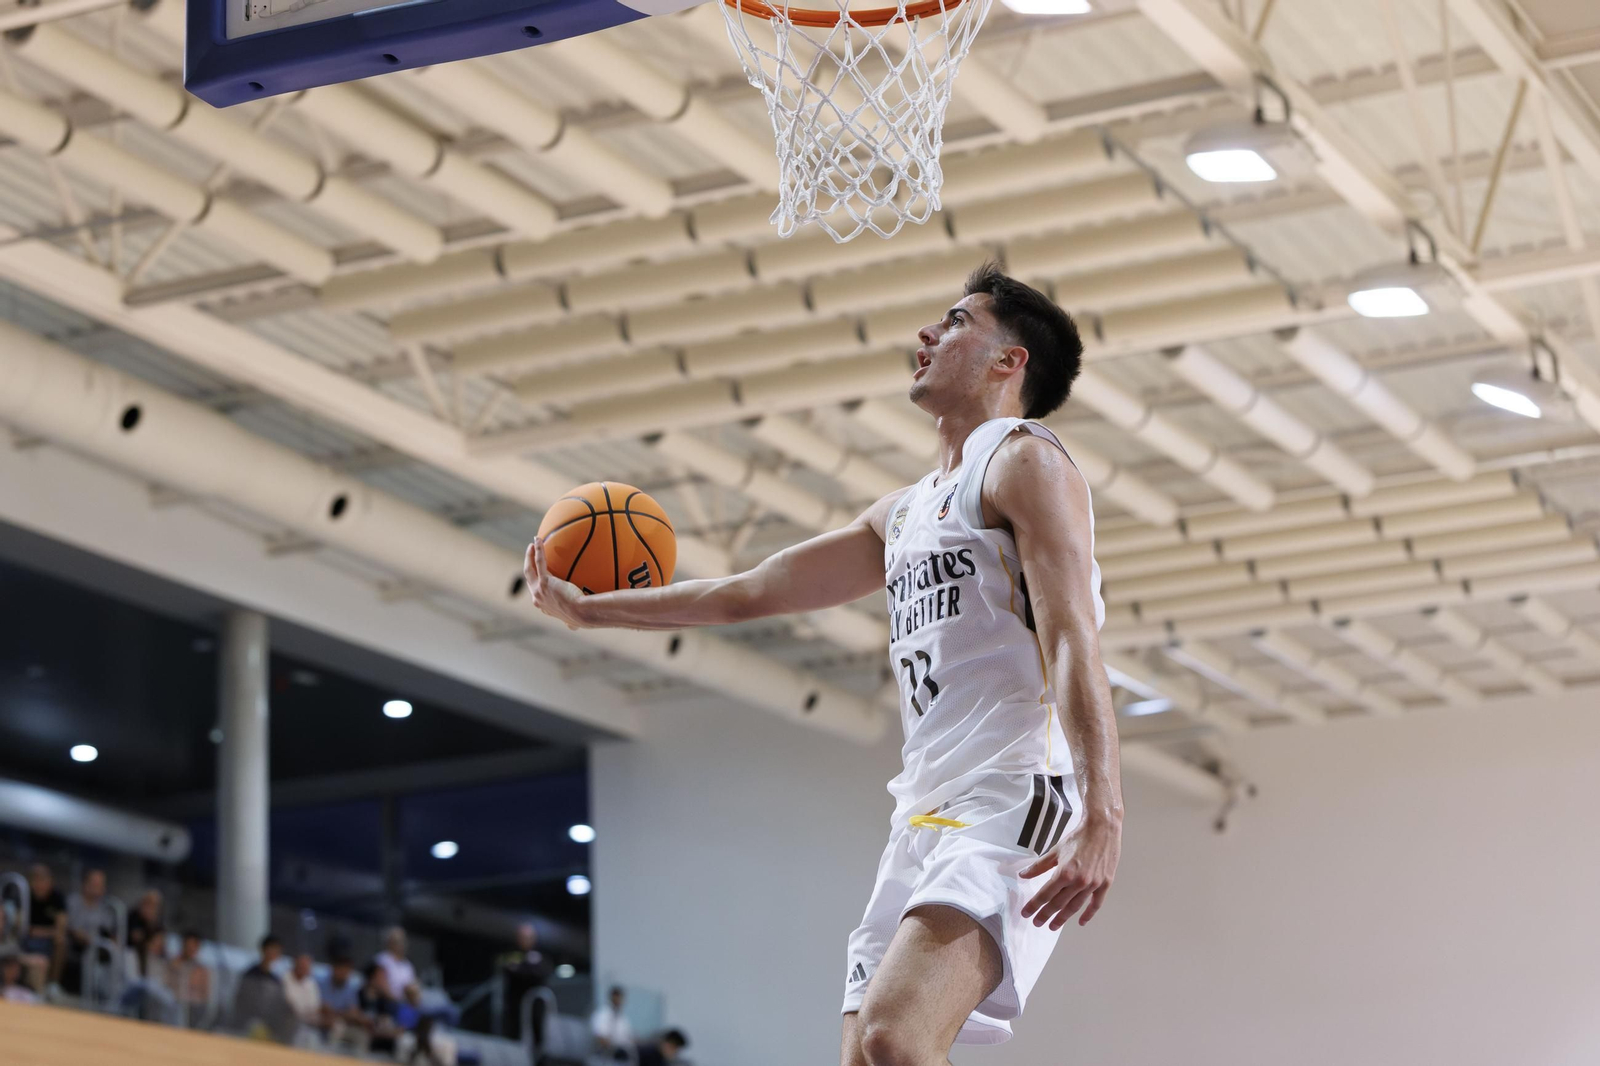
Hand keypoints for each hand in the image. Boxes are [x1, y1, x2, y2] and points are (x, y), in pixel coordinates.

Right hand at [523, 539, 589, 629]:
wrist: (582, 613)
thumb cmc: (580, 617)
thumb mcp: (572, 623)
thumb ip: (570, 623)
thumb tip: (574, 627)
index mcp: (542, 605)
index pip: (534, 591)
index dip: (533, 582)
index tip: (537, 574)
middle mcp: (537, 598)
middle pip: (528, 578)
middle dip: (527, 565)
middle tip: (530, 554)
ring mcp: (538, 590)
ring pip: (529, 569)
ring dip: (529, 555)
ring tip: (532, 544)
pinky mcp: (544, 581)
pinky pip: (539, 562)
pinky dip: (538, 550)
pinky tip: (538, 540)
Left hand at [1019, 813, 1120, 929]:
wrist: (1102, 828)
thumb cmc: (1079, 837)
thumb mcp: (1056, 851)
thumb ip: (1039, 866)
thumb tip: (1023, 875)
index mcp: (1064, 872)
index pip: (1045, 894)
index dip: (1034, 905)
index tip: (1026, 913)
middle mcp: (1078, 881)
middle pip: (1058, 904)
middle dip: (1046, 914)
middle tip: (1037, 923)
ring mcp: (1093, 884)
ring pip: (1075, 906)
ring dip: (1063, 918)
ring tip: (1053, 926)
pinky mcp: (1105, 884)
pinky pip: (1095, 904)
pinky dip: (1088, 914)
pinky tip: (1080, 922)